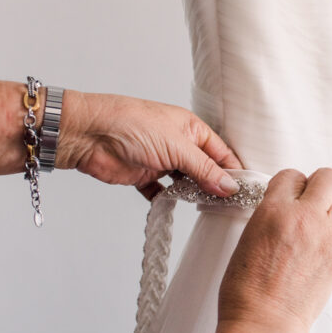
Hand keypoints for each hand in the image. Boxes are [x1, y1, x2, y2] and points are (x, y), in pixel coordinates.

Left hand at [57, 90, 242, 198]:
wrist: (87, 134)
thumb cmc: (130, 125)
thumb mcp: (177, 147)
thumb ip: (205, 169)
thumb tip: (229, 186)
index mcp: (190, 129)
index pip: (221, 153)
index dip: (233, 171)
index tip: (243, 191)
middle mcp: (178, 144)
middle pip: (205, 169)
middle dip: (215, 185)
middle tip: (228, 204)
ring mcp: (161, 160)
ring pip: (185, 182)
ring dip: (193, 194)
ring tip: (205, 207)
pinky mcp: (143, 176)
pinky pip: (161, 192)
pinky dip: (167, 200)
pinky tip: (174, 206)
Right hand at [218, 168, 331, 332]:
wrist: (265, 322)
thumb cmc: (247, 291)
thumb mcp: (248, 239)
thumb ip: (271, 216)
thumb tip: (286, 208)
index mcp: (273, 211)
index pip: (292, 176)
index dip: (293, 185)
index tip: (293, 194)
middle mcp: (303, 217)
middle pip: (329, 177)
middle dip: (322, 185)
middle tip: (315, 199)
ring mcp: (326, 235)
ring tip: (325, 220)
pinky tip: (331, 239)